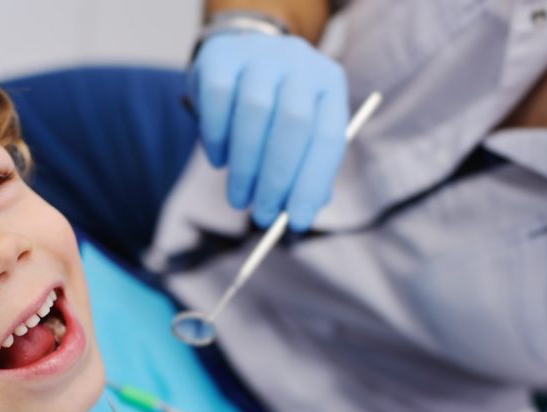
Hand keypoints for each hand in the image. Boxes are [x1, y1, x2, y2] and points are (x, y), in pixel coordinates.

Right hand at [188, 32, 348, 230]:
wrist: (240, 54)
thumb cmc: (274, 106)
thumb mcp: (299, 130)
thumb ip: (305, 165)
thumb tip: (302, 213)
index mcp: (329, 84)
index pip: (329, 138)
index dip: (313, 183)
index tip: (298, 222)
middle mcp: (299, 62)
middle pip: (293, 124)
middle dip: (276, 179)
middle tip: (261, 216)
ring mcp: (259, 55)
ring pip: (255, 113)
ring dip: (245, 167)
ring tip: (238, 198)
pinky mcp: (220, 57)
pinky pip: (217, 102)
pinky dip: (217, 141)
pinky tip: (219, 161)